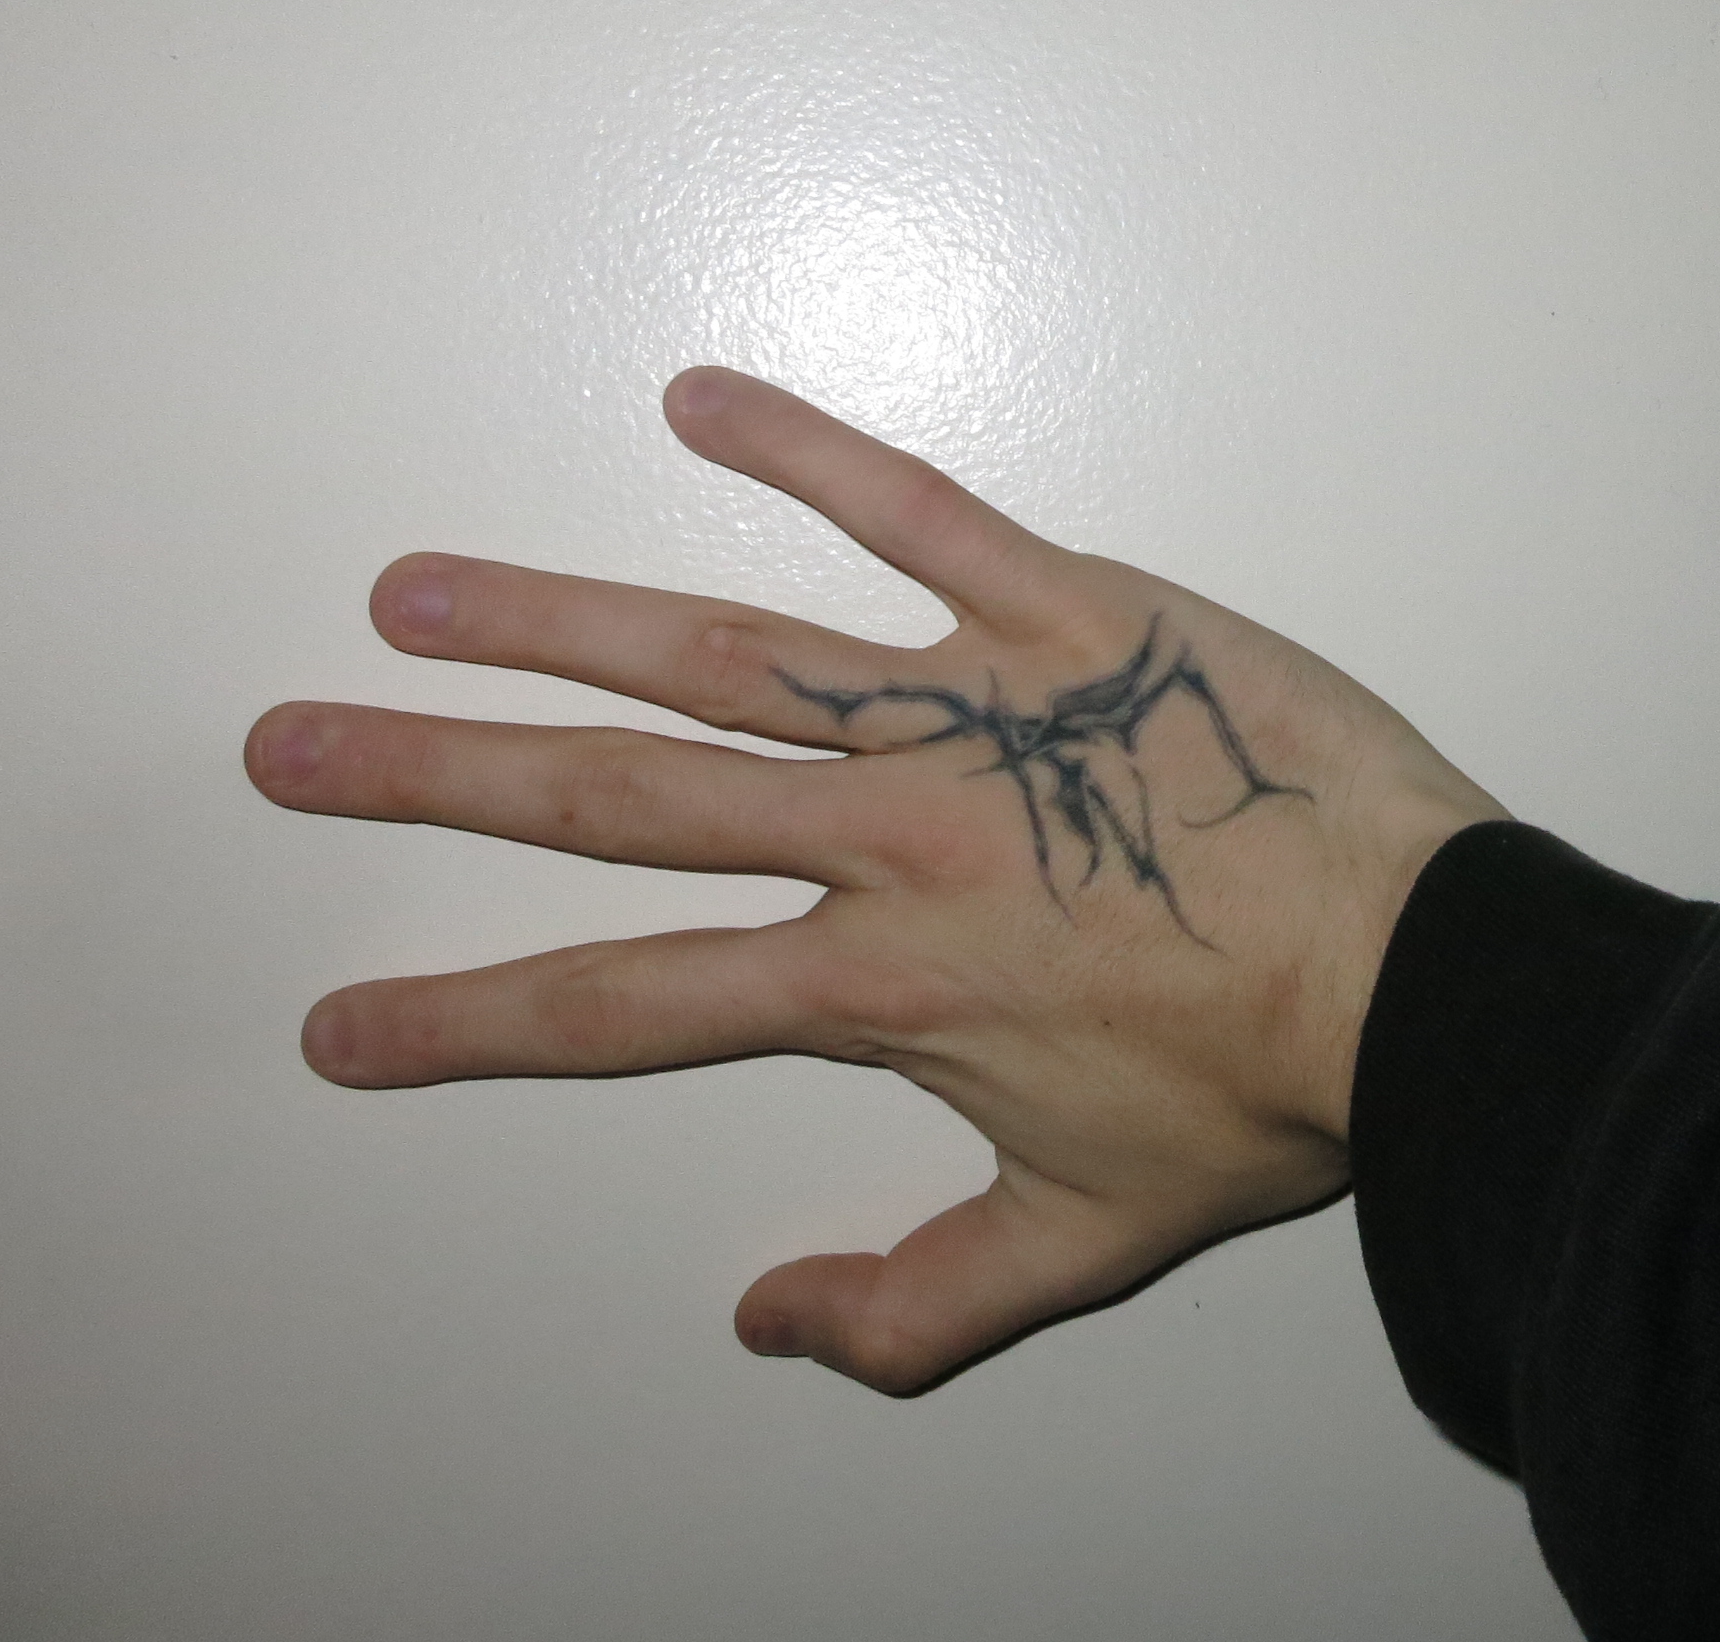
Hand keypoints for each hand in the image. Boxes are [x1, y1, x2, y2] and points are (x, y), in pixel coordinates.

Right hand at [247, 367, 1505, 1391]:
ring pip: (728, 652)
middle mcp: (891, 837)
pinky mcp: (1075, 615)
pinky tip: (698, 393)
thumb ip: (918, 1303)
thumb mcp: (1089, 1242)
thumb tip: (768, 1326)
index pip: (629, 1009)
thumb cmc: (1271, 1095)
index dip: (466, 1024)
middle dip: (438, 780)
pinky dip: (813, 449)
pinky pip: (926, 512)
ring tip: (417, 589)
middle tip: (290, 743)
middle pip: (622, 802)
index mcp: (880, 982)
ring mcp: (973, 711)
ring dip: (558, 618)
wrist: (1429, 976)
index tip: (340, 1024)